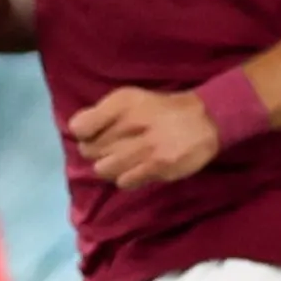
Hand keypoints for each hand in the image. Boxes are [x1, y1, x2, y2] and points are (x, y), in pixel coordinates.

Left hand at [69, 86, 219, 189]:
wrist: (205, 120)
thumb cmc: (160, 110)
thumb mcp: (129, 99)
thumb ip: (101, 113)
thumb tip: (75, 129)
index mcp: (122, 102)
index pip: (80, 127)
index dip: (83, 134)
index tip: (93, 134)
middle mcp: (132, 122)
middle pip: (90, 151)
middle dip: (95, 152)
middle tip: (111, 149)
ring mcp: (146, 147)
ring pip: (103, 169)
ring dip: (109, 167)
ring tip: (123, 161)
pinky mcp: (158, 167)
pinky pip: (125, 182)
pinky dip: (126, 178)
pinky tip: (136, 170)